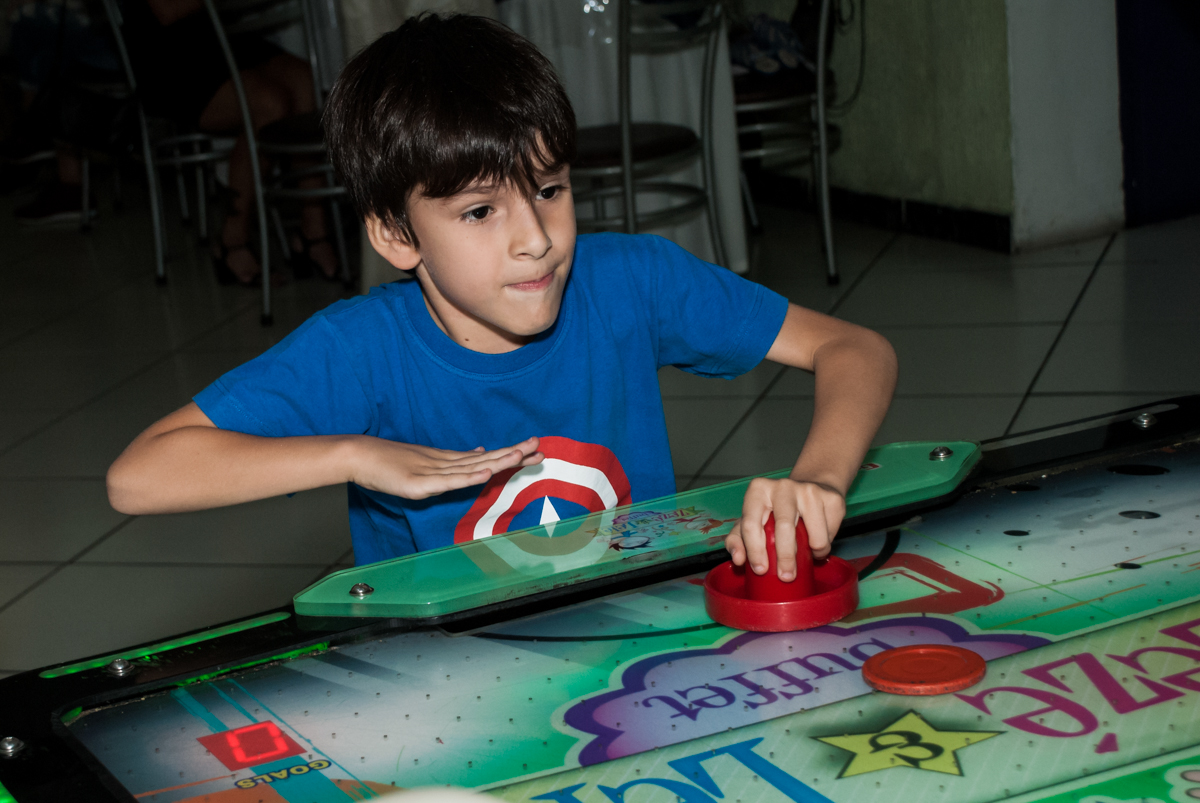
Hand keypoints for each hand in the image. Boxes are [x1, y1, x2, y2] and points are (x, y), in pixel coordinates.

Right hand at [349, 436, 542, 499]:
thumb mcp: (426, 464)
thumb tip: (480, 455)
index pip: (486, 458)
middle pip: (485, 459)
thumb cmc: (389, 462)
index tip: (533, 450)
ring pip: (470, 467)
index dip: (510, 454)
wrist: (359, 455)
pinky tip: (484, 473)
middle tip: (539, 448)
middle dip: (513, 454)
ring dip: (496, 461)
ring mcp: (432, 472)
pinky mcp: (419, 483)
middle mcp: (445, 463)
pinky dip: (467, 476)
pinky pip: (448, 481)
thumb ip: (453, 463)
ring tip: (519, 455)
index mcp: (448, 460)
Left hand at [724, 477, 845, 580]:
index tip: (760, 570)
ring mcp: (809, 490)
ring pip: (814, 536)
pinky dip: (825, 545)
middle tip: (786, 576)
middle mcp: (783, 486)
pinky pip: (830, 534)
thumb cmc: (776, 509)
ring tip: (808, 553)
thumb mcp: (752, 519)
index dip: (754, 550)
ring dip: (814, 553)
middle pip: (784, 527)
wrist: (811, 486)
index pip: (751, 523)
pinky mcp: (831, 498)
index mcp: (758, 490)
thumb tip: (738, 559)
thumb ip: (738, 539)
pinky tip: (819, 538)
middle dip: (785, 557)